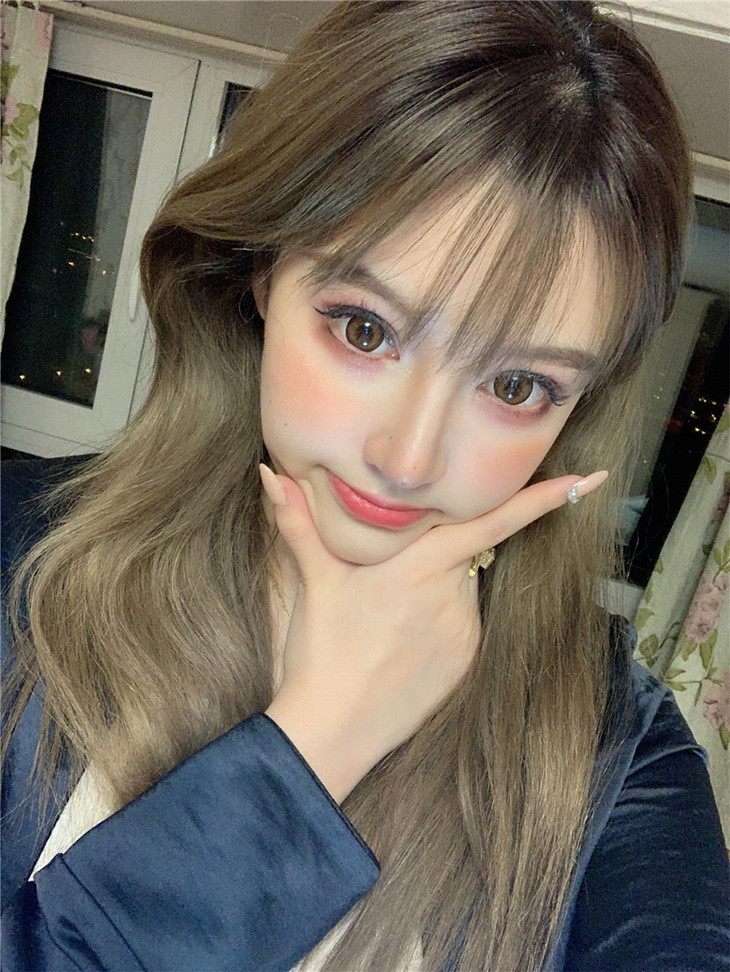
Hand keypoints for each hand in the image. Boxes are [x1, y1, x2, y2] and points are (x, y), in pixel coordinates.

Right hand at [261, 465, 606, 801]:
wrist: (332, 730)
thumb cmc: (320, 652)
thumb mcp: (312, 581)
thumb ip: (296, 521)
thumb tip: (270, 473)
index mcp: (419, 565)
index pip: (491, 521)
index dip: (542, 498)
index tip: (589, 480)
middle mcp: (452, 595)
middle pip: (463, 552)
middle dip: (437, 552)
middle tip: (389, 581)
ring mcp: (464, 633)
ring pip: (462, 588)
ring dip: (437, 588)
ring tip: (386, 620)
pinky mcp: (466, 663)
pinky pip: (464, 624)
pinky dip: (441, 621)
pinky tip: (401, 644)